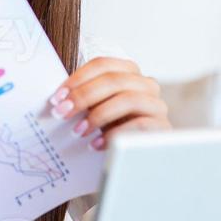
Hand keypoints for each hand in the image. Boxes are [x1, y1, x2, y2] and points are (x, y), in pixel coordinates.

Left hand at [49, 56, 169, 149]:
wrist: (135, 156)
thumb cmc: (113, 129)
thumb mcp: (96, 109)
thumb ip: (84, 100)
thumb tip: (57, 100)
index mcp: (128, 72)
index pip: (102, 64)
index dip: (78, 78)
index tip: (57, 97)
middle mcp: (146, 84)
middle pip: (114, 80)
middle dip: (83, 96)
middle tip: (62, 113)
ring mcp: (156, 105)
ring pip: (129, 99)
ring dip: (99, 115)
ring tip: (79, 131)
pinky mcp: (163, 127)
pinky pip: (139, 125)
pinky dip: (114, 134)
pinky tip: (97, 145)